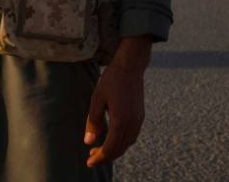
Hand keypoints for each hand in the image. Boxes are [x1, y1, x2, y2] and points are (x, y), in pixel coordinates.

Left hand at [84, 35, 152, 167]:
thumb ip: (93, 122)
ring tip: (100, 150)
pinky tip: (112, 139)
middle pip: (119, 149)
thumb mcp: (97, 99)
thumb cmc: (111, 80)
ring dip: (114, 150)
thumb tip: (89, 143)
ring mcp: (138, 120)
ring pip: (126, 144)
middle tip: (91, 158)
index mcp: (121, 121)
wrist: (131, 66)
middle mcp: (132, 123)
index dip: (99, 158)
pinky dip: (121, 142)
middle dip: (105, 157)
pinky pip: (132, 136)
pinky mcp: (140, 116)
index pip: (110, 148)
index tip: (89, 162)